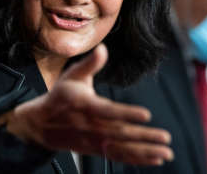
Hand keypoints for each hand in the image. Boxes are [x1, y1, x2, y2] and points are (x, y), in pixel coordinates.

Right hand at [0, 44, 173, 165]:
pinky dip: (137, 159)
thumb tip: (103, 48)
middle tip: (165, 137)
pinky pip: (118, 156)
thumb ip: (90, 63)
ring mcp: (94, 141)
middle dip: (144, 136)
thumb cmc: (60, 97)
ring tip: (165, 153)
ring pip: (122, 148)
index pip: (108, 111)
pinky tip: (154, 159)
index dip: (127, 113)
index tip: (146, 115)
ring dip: (145, 152)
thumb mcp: (71, 76)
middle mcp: (91, 126)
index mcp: (85, 105)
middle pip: (120, 133)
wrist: (41, 124)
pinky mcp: (96, 150)